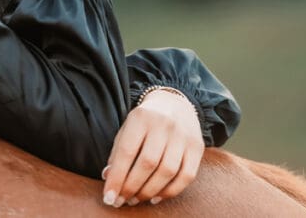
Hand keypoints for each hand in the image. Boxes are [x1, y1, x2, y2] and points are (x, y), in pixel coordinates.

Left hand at [100, 89, 203, 207]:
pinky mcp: (197, 147)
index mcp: (141, 118)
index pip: (127, 151)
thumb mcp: (127, 129)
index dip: (117, 177)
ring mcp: (183, 135)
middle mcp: (163, 124)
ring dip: (149, 191)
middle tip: (122, 201)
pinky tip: (156, 197)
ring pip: (167, 171)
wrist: (174, 104)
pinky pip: (186, 176)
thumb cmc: (145, 122)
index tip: (109, 197)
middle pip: (148, 163)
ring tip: (136, 200)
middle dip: (132, 187)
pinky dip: (170, 191)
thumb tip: (108, 178)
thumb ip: (117, 153)